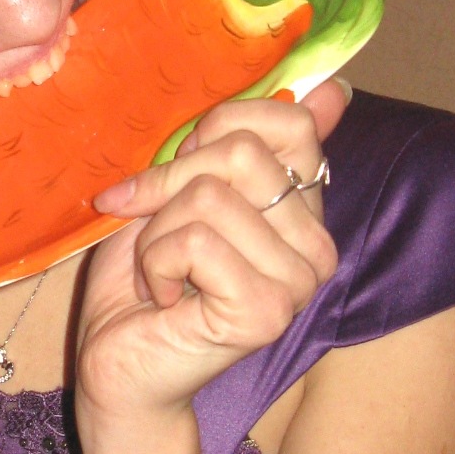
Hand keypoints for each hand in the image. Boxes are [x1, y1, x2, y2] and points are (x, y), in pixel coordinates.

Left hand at [75, 81, 344, 426]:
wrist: (117, 365)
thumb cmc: (145, 278)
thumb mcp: (185, 190)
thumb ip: (245, 142)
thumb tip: (337, 88)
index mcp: (305, 211)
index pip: (292, 124)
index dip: (217, 129)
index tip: (180, 172)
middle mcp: (317, 248)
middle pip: (243, 154)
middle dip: (170, 183)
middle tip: (152, 231)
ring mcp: (298, 284)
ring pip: (211, 196)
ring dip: (157, 232)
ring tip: (159, 273)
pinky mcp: (266, 311)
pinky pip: (195, 239)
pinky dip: (156, 262)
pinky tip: (163, 299)